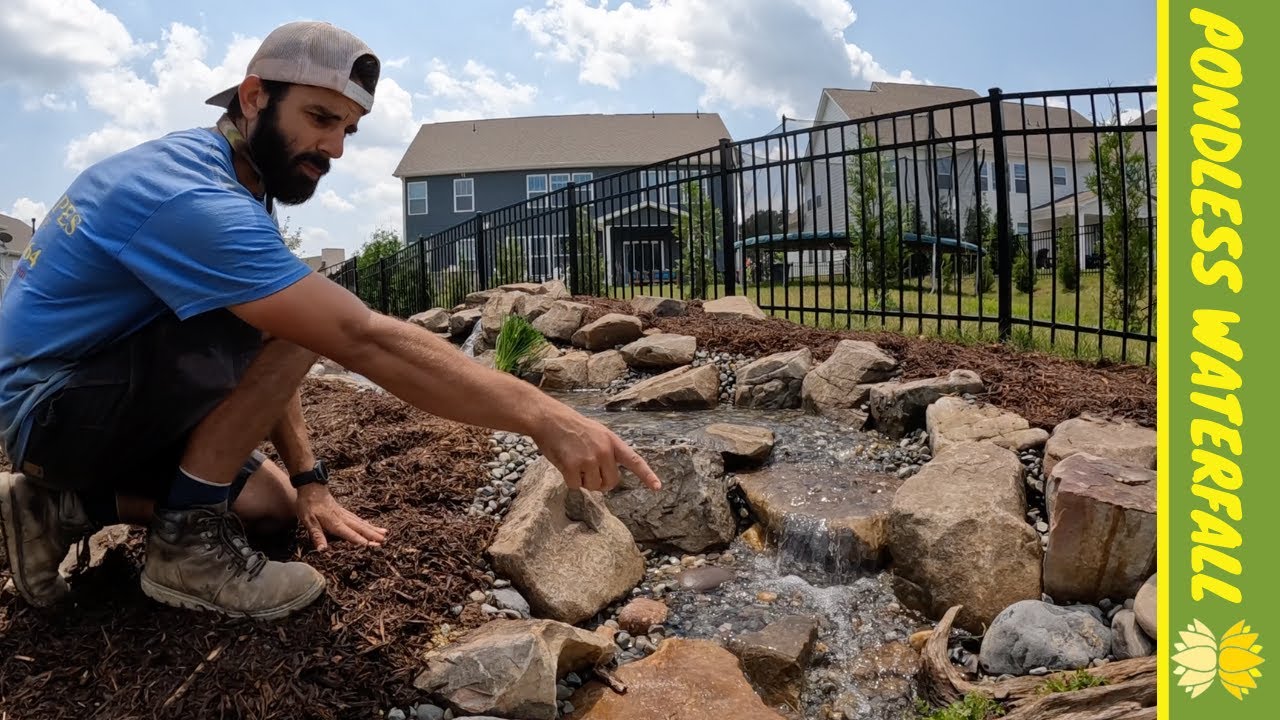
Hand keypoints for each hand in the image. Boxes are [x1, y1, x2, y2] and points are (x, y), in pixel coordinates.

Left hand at [296, 484, 387, 550]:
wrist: (310, 485)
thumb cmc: (308, 504)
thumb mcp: (308, 521)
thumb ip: (317, 535)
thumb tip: (323, 549)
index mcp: (334, 522)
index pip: (349, 533)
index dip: (360, 540)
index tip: (371, 546)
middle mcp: (342, 518)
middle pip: (360, 528)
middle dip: (372, 535)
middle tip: (384, 540)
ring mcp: (344, 513)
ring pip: (361, 522)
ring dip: (372, 528)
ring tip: (384, 532)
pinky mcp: (343, 511)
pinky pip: (357, 518)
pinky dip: (366, 522)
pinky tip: (370, 524)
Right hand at [532, 407, 661, 492]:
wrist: (549, 419)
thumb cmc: (571, 426)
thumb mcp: (597, 433)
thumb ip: (606, 452)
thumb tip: (607, 477)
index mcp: (612, 441)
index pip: (634, 460)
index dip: (646, 475)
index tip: (657, 487)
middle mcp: (604, 451)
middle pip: (611, 482)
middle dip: (600, 483)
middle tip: (587, 472)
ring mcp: (589, 459)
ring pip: (593, 486)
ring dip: (583, 481)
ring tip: (574, 462)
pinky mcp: (573, 466)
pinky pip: (576, 486)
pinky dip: (570, 480)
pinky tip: (564, 465)